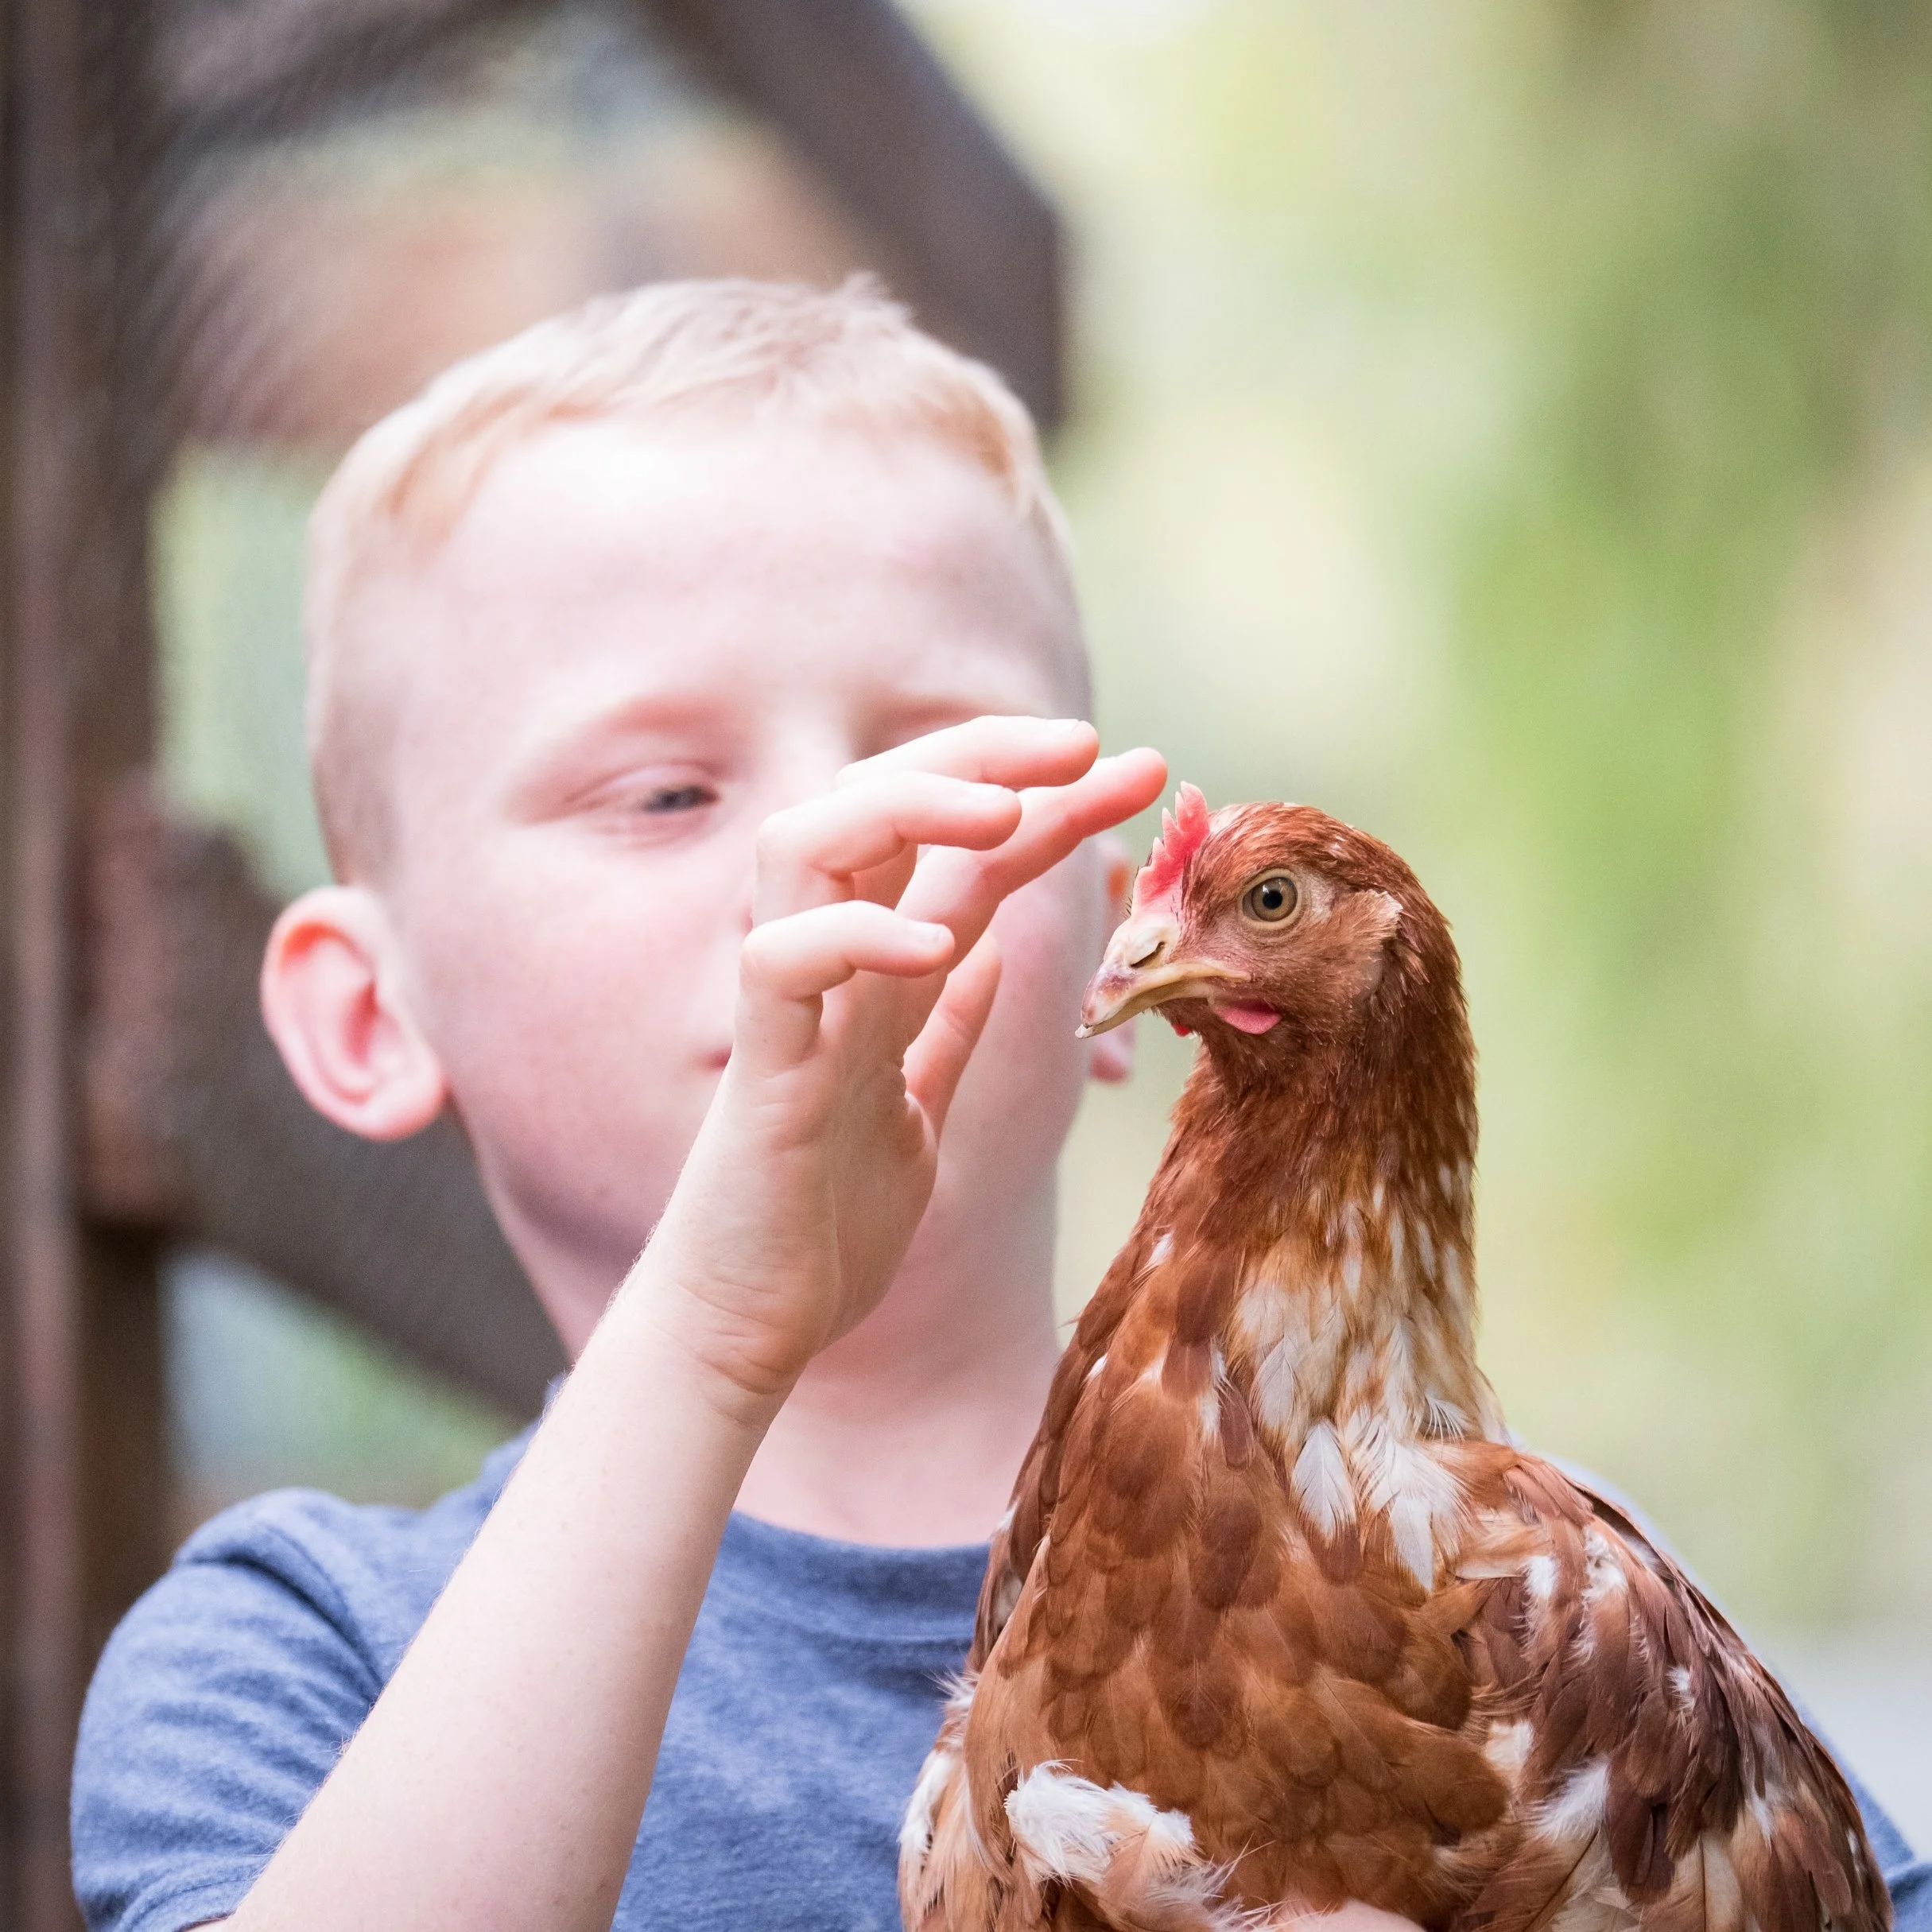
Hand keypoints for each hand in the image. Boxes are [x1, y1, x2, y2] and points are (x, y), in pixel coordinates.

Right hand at [632, 716, 1165, 1412]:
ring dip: (905, 809)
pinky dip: (853, 937)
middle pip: (879, 803)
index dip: (1047, 799)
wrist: (749, 1323)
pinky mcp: (761, 1066)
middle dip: (981, 754)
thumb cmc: (826, 1219)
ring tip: (1002, 812)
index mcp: (879, 971)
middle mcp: (831, 965)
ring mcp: (790, 1006)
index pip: (961, 850)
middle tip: (1082, 741)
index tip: (1140, 772)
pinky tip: (933, 946)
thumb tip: (993, 948)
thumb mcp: (918, 1104)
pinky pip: (781, 963)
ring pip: (809, 844)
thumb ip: (948, 1024)